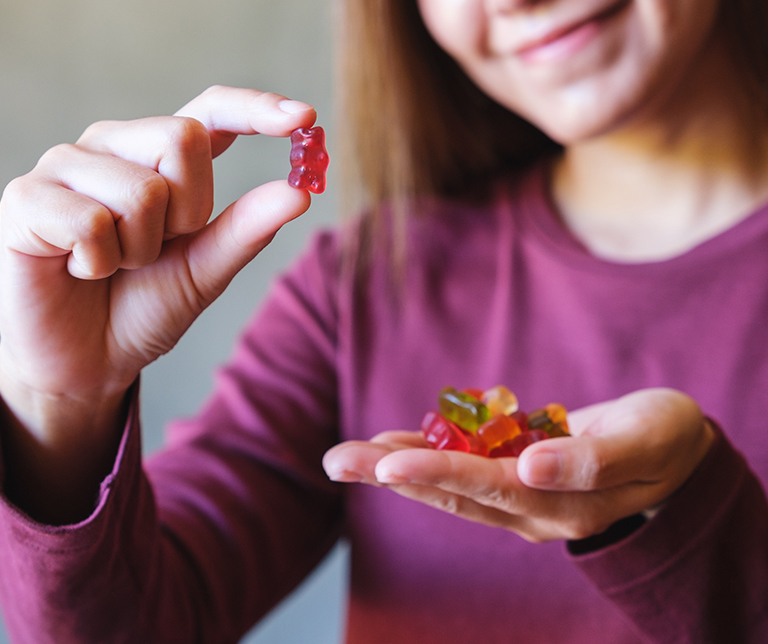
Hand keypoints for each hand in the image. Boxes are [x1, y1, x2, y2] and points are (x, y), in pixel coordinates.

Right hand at [0, 86, 315, 437]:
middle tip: (158, 248)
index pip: (209, 112)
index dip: (256, 109)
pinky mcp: (25, 199)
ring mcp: (66, 166)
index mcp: (159, 158)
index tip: (306, 120)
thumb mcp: (206, 269)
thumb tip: (299, 193)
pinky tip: (80, 270)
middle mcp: (114, 147)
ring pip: (142, 188)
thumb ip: (247, 229)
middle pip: (182, 138)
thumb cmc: (144, 306)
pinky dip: (99, 262)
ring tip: (115, 264)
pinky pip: (91, 222)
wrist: (89, 361)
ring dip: (141, 248)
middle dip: (189, 212)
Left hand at [323, 388, 714, 542]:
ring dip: (395, 466)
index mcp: (561, 505)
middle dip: (391, 475)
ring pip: (448, 481)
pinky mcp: (515, 473)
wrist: (673, 453)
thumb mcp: (646, 444)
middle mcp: (530, 507)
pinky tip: (389, 440)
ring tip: (345, 456)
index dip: (436, 472)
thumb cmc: (666, 442)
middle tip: (335, 462)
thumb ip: (593, 460)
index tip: (386, 463)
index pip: (487, 489)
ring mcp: (518, 493)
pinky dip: (426, 450)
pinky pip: (463, 464)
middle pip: (450, 492)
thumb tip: (532, 467)